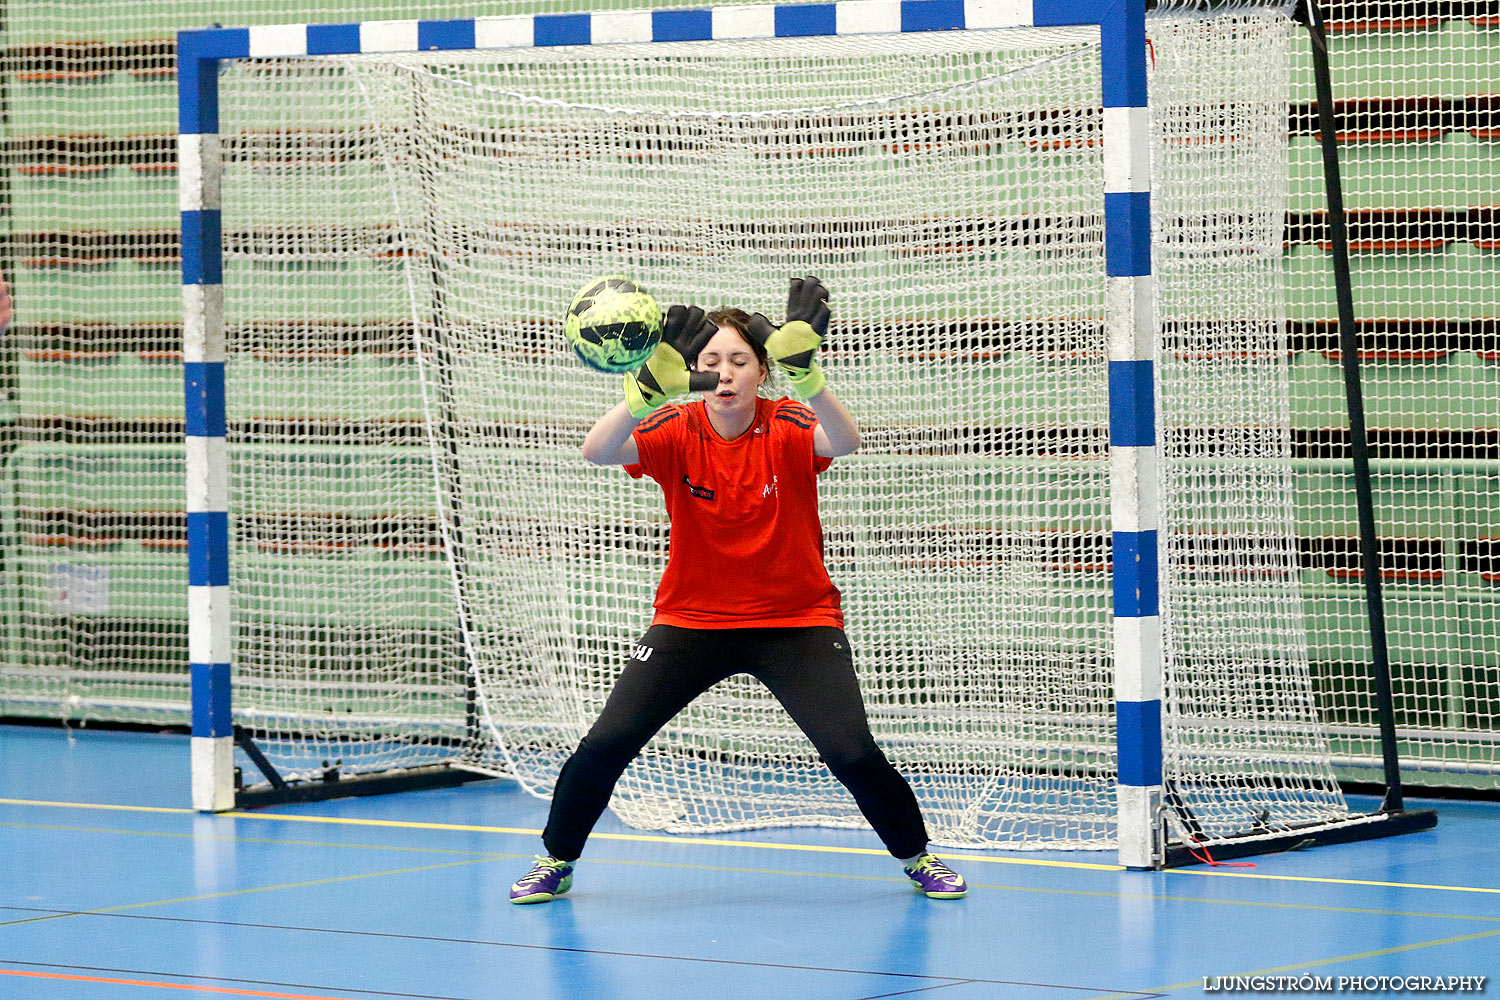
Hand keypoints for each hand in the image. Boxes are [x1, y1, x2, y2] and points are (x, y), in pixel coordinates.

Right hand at [622, 304, 717, 416]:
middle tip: (685, 325)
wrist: (648, 387)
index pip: (706, 330)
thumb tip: (719, 378)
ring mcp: (669, 336)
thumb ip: (703, 380)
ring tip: (672, 322)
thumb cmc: (667, 386)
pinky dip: (662, 316)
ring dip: (678, 313)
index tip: (698, 334)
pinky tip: (661, 321)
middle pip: (694, 316)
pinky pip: (661, 319)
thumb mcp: (687, 383)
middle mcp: (683, 340)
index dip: (706, 328)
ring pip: (679, 314)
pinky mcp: (656, 336)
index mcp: (692, 349)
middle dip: (693, 316)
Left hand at [747, 276, 829, 396]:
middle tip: (811, 282)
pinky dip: (824, 312)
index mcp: (793, 316)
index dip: (797, 286)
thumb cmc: (784, 353)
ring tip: (819, 291)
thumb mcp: (769, 338)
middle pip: (810, 294)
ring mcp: (811, 324)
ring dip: (819, 295)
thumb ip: (760, 327)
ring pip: (819, 303)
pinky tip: (824, 305)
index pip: (796, 296)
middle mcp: (804, 318)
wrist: (794, 367)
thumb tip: (755, 315)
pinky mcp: (817, 334)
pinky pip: (822, 320)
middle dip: (811, 285)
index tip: (796, 281)